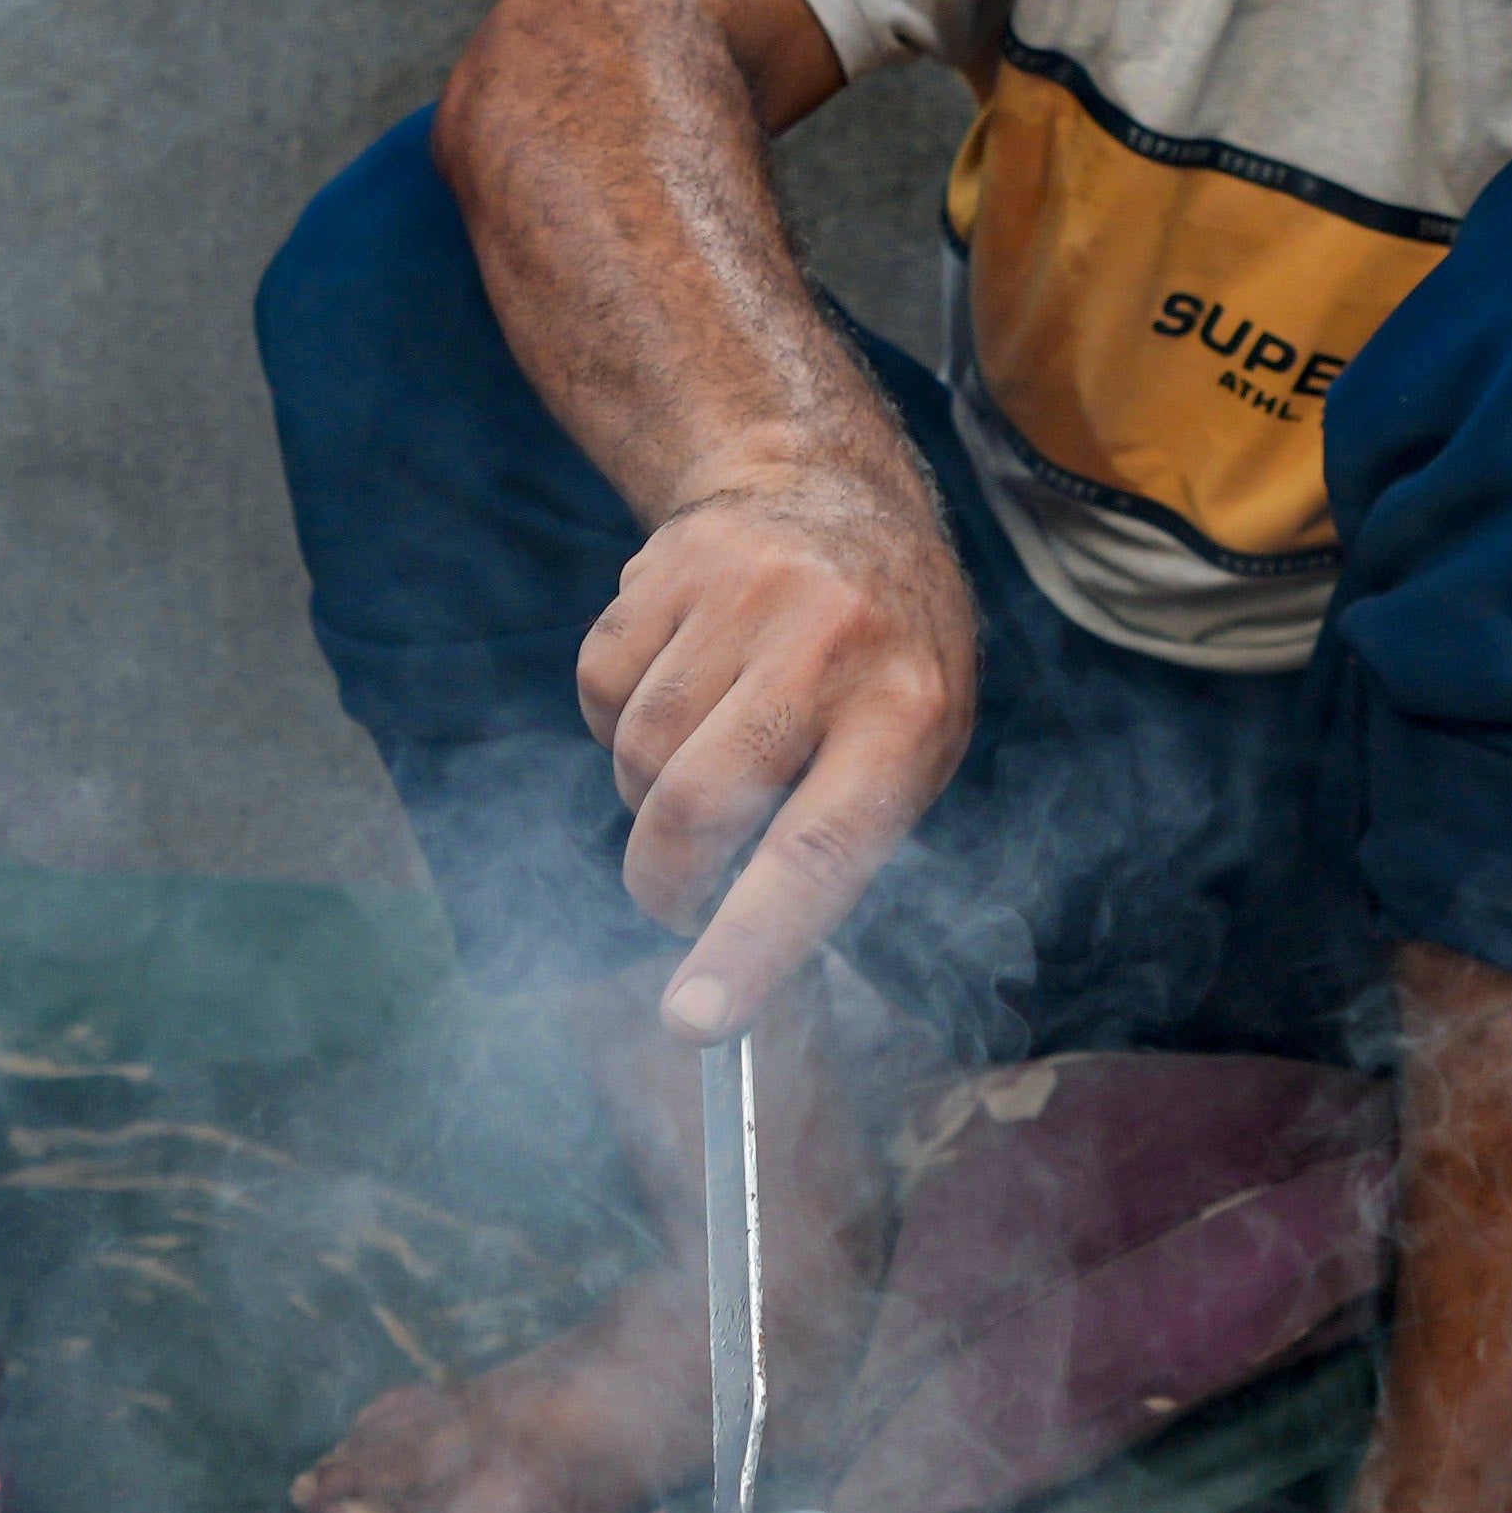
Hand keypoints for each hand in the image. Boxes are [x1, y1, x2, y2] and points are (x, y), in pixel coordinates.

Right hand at [573, 449, 975, 1040]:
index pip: (817, 852)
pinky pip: (600, 694)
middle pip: (695, 809)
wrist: (826, 490)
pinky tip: (677, 684)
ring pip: (638, 761)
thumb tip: (738, 964)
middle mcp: (826, 645)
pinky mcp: (666, 569)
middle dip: (667, 885)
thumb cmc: (883, 657)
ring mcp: (741, 595)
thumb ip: (839, 844)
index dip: (751, 947)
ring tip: (706, 757)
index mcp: (907, 712)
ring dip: (650, 798)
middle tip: (681, 898)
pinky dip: (619, 722)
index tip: (695, 1022)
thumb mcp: (911, 744)